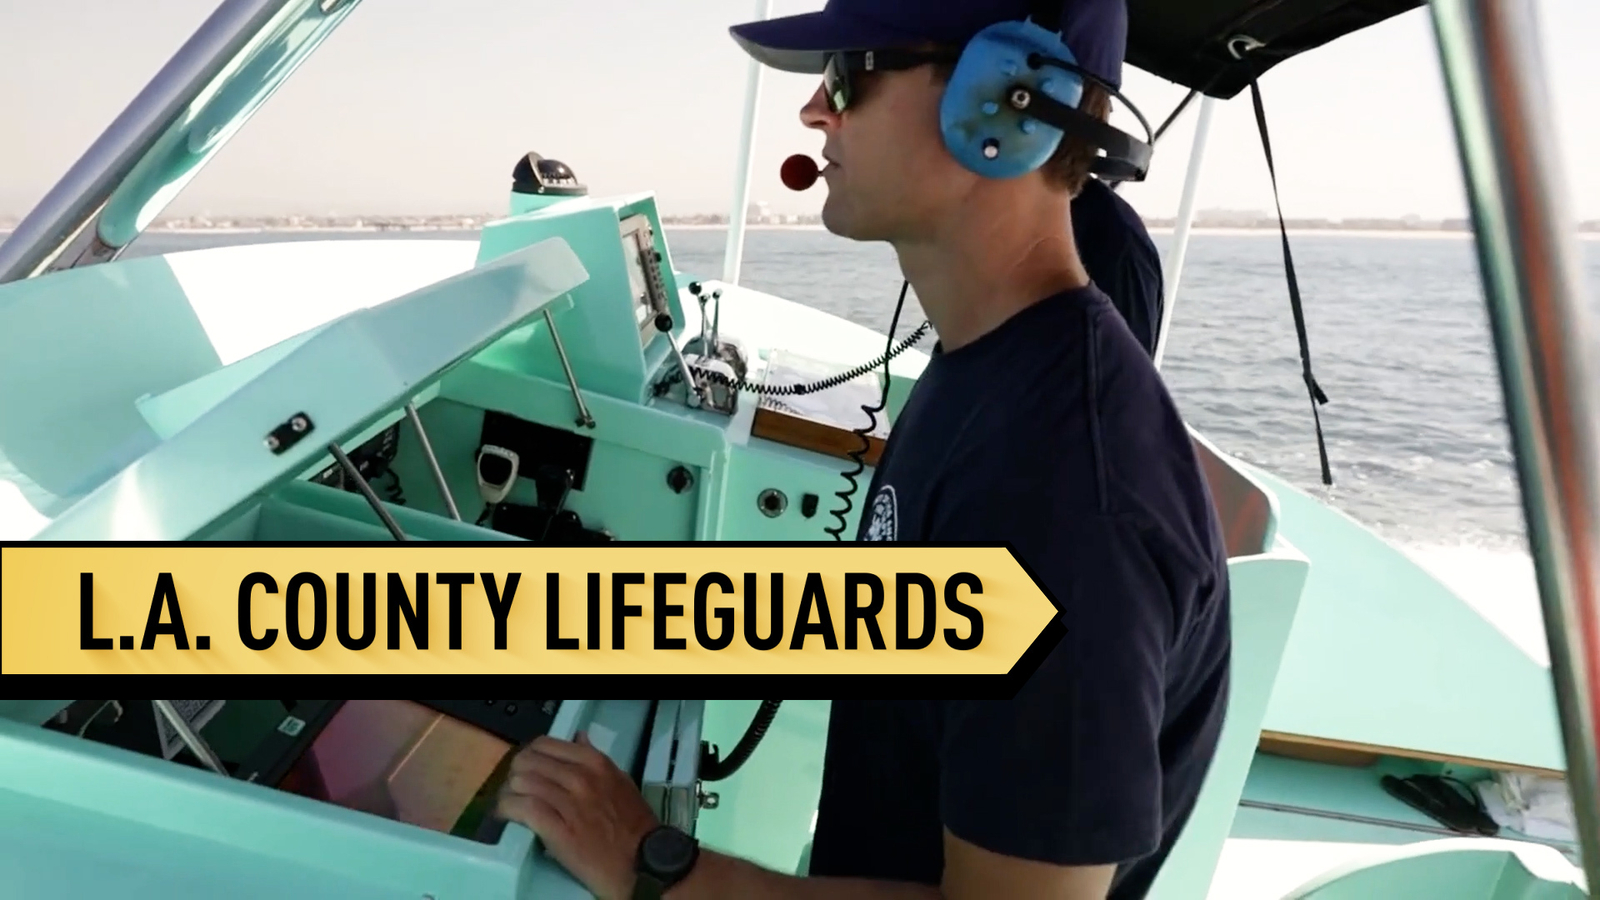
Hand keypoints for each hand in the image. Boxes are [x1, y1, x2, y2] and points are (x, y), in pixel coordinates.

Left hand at [496, 732, 660, 899]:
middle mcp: (581, 778)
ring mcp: (569, 803)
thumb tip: (578, 738)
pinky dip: (508, 810)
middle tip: (515, 790)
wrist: (642, 861)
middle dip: (515, 775)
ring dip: (509, 794)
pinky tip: (506, 816)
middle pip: (528, 762)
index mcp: (595, 763)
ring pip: (522, 783)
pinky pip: (523, 809)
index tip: (526, 770)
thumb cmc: (633, 824)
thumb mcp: (620, 781)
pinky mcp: (558, 830)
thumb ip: (595, 760)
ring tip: (510, 805)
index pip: (545, 745)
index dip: (529, 756)